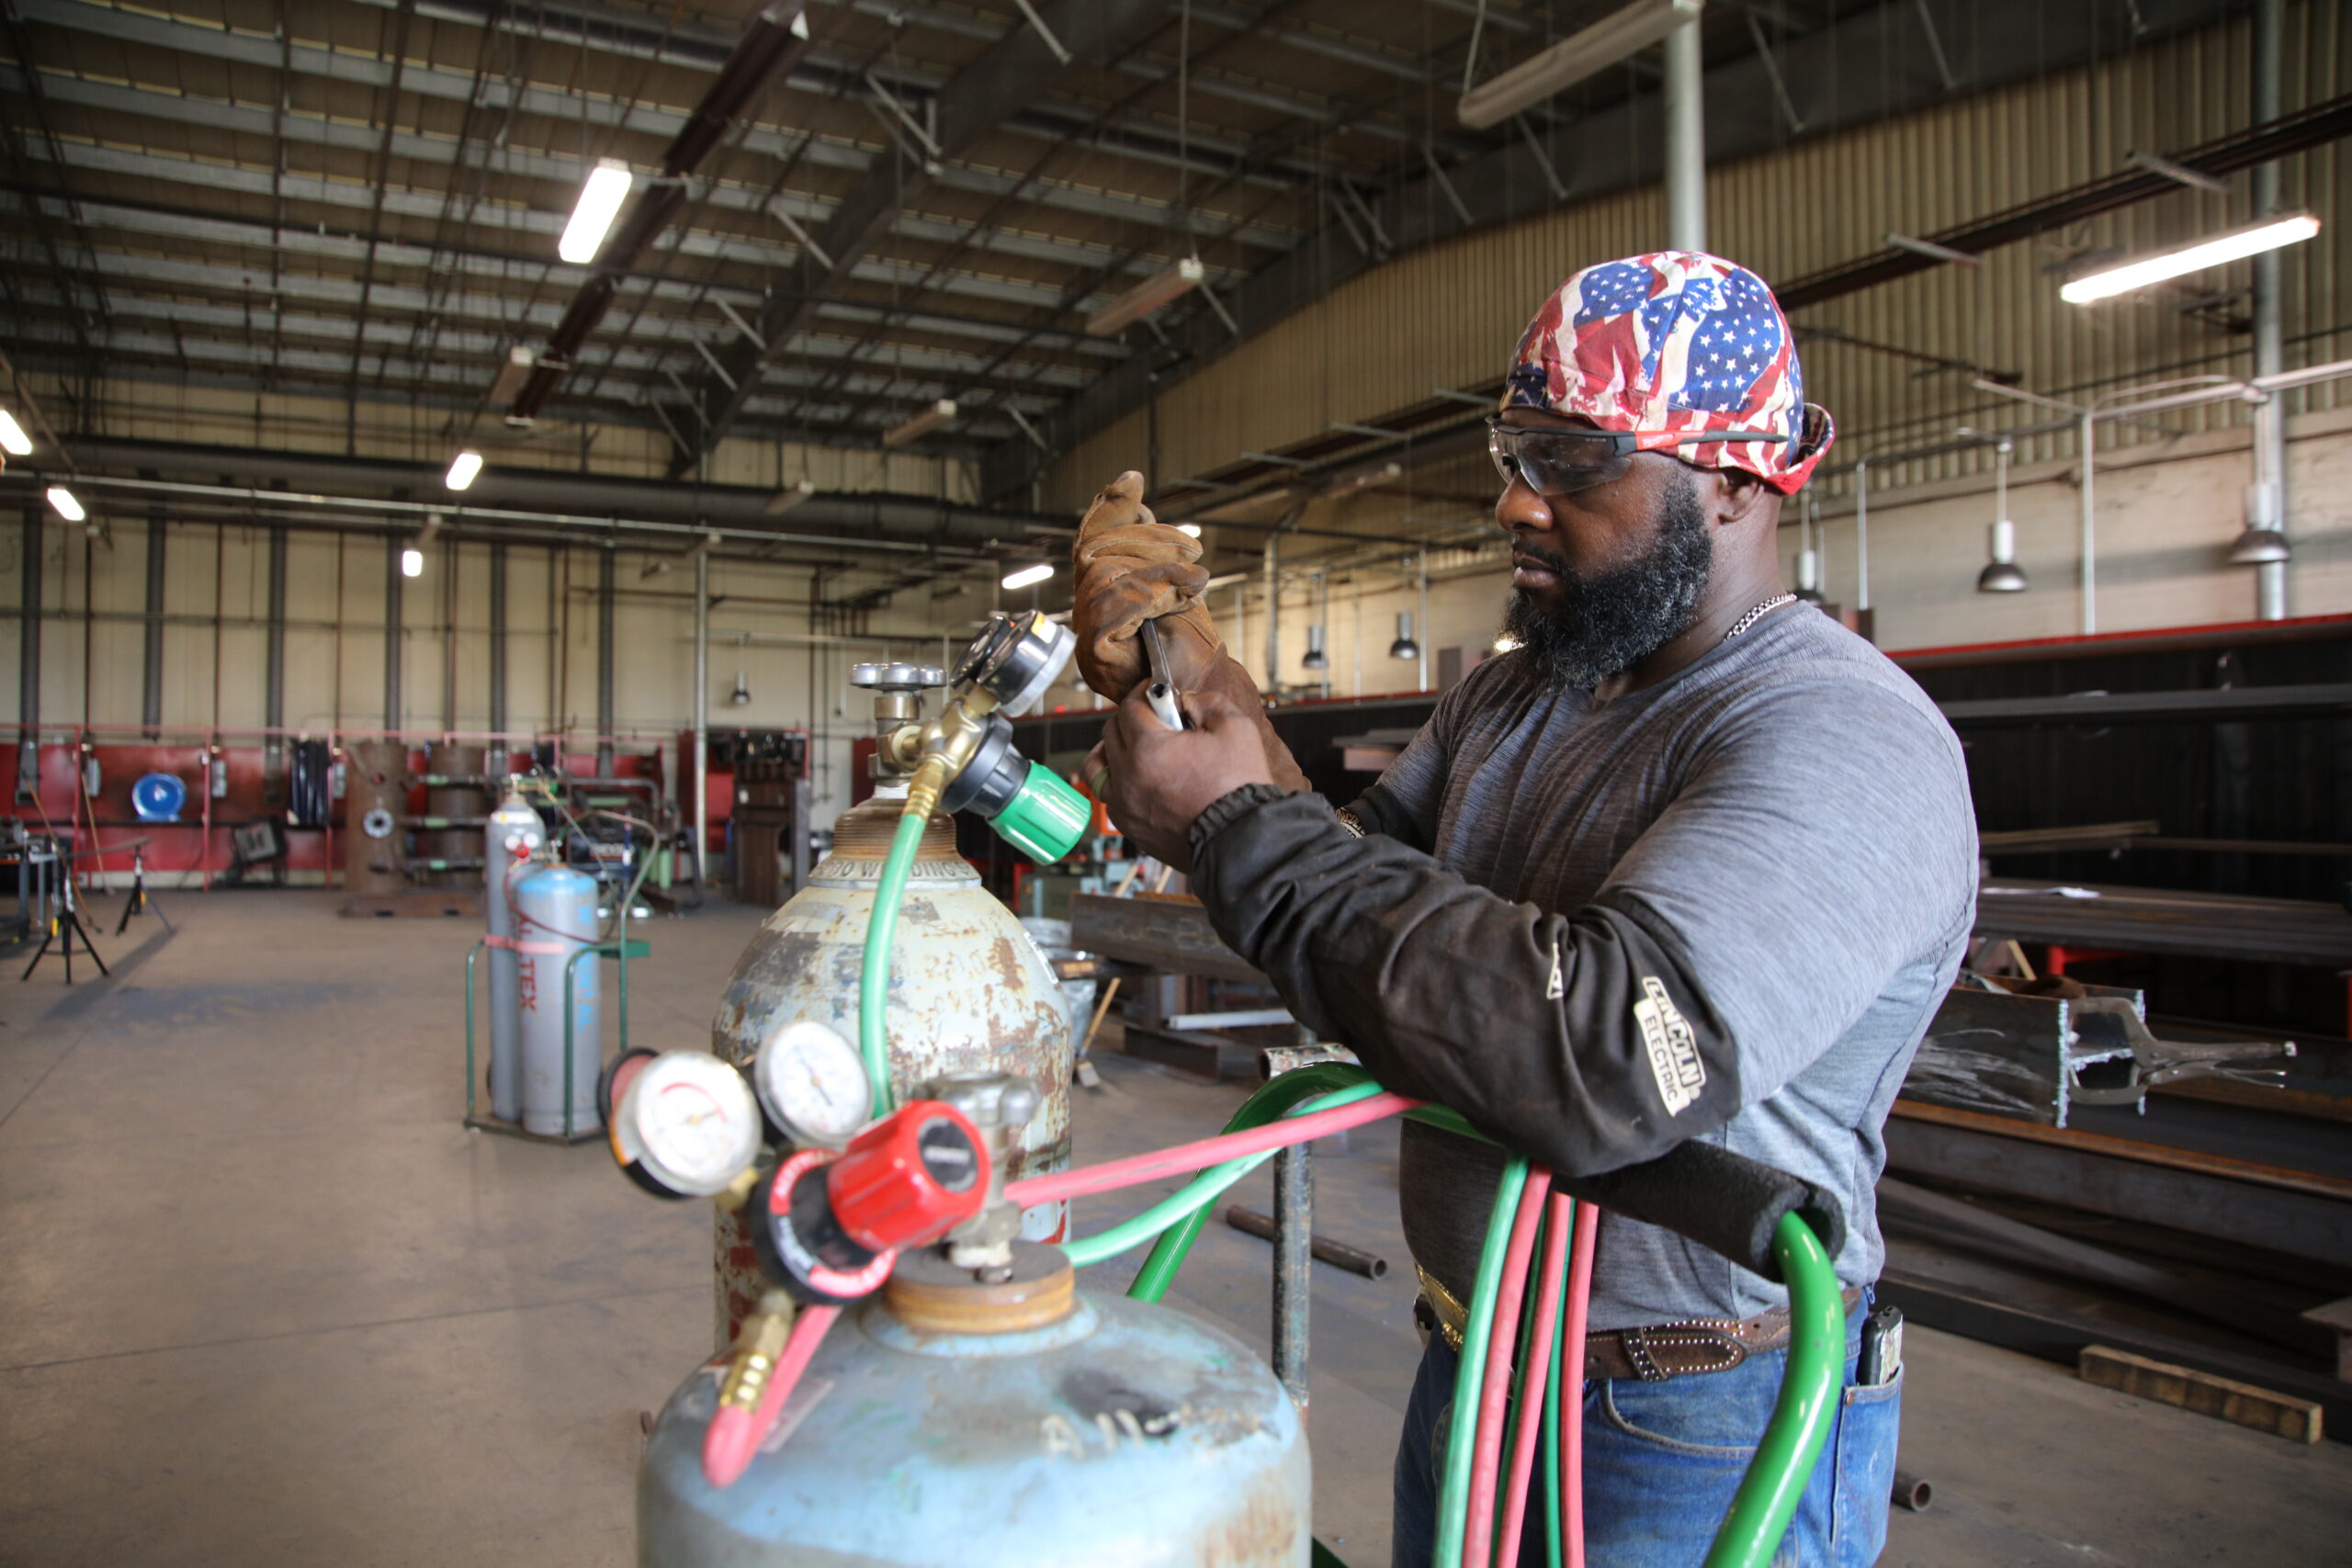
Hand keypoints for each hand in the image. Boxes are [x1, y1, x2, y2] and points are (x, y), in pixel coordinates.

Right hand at [1071, 471, 1219, 698]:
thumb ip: (1150, 547)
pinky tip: (1182, 595)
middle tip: (1190, 550)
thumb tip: (1136, 500)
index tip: (1132, 480)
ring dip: (1158, 570)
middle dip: (1148, 543)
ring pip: (1107, 575)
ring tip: (1193, 579)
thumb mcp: (1173, 580)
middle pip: (1097, 552)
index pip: (1091, 541)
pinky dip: (1154, 594)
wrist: (1205, 691)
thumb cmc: (1191, 646)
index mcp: (1102, 593)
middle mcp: (1088, 612)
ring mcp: (1088, 634)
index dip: (1108, 509)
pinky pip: (1117, 606)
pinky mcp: (1096, 653)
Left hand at [1092, 683, 1278, 873]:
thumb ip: (1206, 701)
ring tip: (1134, 747)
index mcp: (1148, 748)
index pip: (1130, 706)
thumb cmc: (1240, 786)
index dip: (1145, 691)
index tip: (1157, 691)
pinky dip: (1118, 781)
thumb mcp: (1235, 727)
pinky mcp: (1130, 827)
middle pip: (1111, 731)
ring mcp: (1124, 805)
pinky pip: (1109, 795)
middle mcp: (1127, 776)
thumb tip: (1184, 701)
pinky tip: (1139, 777)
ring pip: (1098, 765)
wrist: (1241, 841)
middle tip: (1157, 718)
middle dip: (1132, 717)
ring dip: (1112, 749)